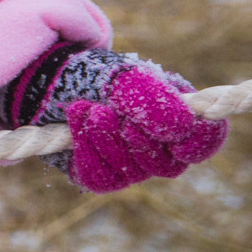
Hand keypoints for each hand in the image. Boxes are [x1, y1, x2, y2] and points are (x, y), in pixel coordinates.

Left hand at [4, 44, 227, 192]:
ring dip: (108, 139)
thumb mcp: (123, 78)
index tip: (176, 133)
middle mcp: (159, 146)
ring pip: (134, 172)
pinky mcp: (101, 175)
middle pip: (168, 165)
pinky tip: (77, 122)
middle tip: (110, 110)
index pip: (206, 141)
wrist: (45, 80)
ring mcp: (131, 165)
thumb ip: (153, 99)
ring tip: (90, 110)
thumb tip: (181, 127)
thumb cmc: (93, 74)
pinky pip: (103, 178)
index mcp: (177, 116)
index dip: (198, 142)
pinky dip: (88, 150)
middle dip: (138, 137)